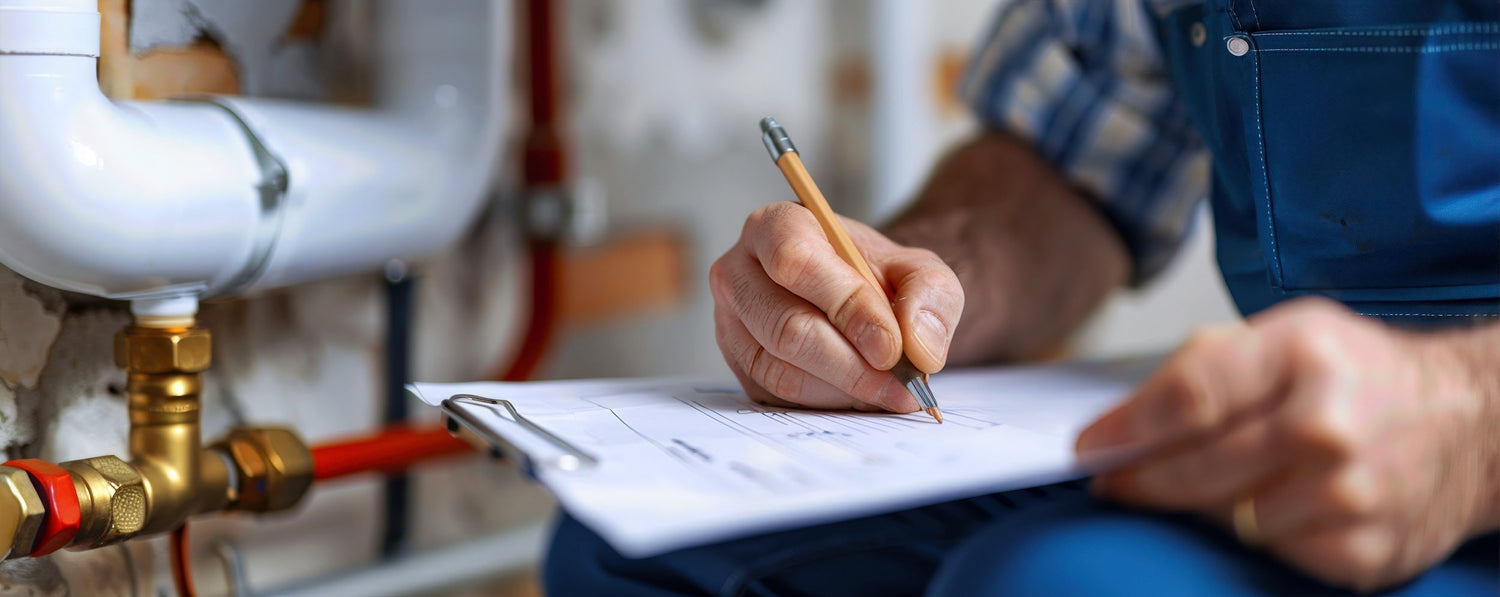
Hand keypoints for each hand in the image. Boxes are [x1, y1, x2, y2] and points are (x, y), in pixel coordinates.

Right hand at [709, 201, 963, 411]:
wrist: (860, 299)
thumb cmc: (879, 277)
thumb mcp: (919, 271)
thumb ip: (930, 296)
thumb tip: (920, 347)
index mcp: (775, 227)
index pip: (796, 261)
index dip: (846, 306)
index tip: (891, 345)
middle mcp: (739, 273)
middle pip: (786, 326)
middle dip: (851, 364)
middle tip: (900, 383)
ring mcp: (731, 323)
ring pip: (781, 369)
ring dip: (844, 389)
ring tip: (890, 390)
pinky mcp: (739, 365)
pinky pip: (779, 396)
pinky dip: (829, 401)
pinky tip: (861, 393)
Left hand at [1077, 298, 1496, 591]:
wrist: (1473, 425)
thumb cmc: (1368, 377)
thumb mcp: (1289, 336)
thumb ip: (1205, 368)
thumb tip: (1123, 419)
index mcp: (1302, 353)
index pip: (1187, 398)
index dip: (1124, 431)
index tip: (1089, 448)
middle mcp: (1327, 424)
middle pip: (1194, 466)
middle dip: (1141, 477)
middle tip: (1115, 479)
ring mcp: (1346, 493)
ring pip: (1224, 516)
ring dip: (1203, 506)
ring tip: (1214, 483)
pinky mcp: (1361, 549)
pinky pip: (1270, 552)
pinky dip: (1258, 534)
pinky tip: (1273, 507)